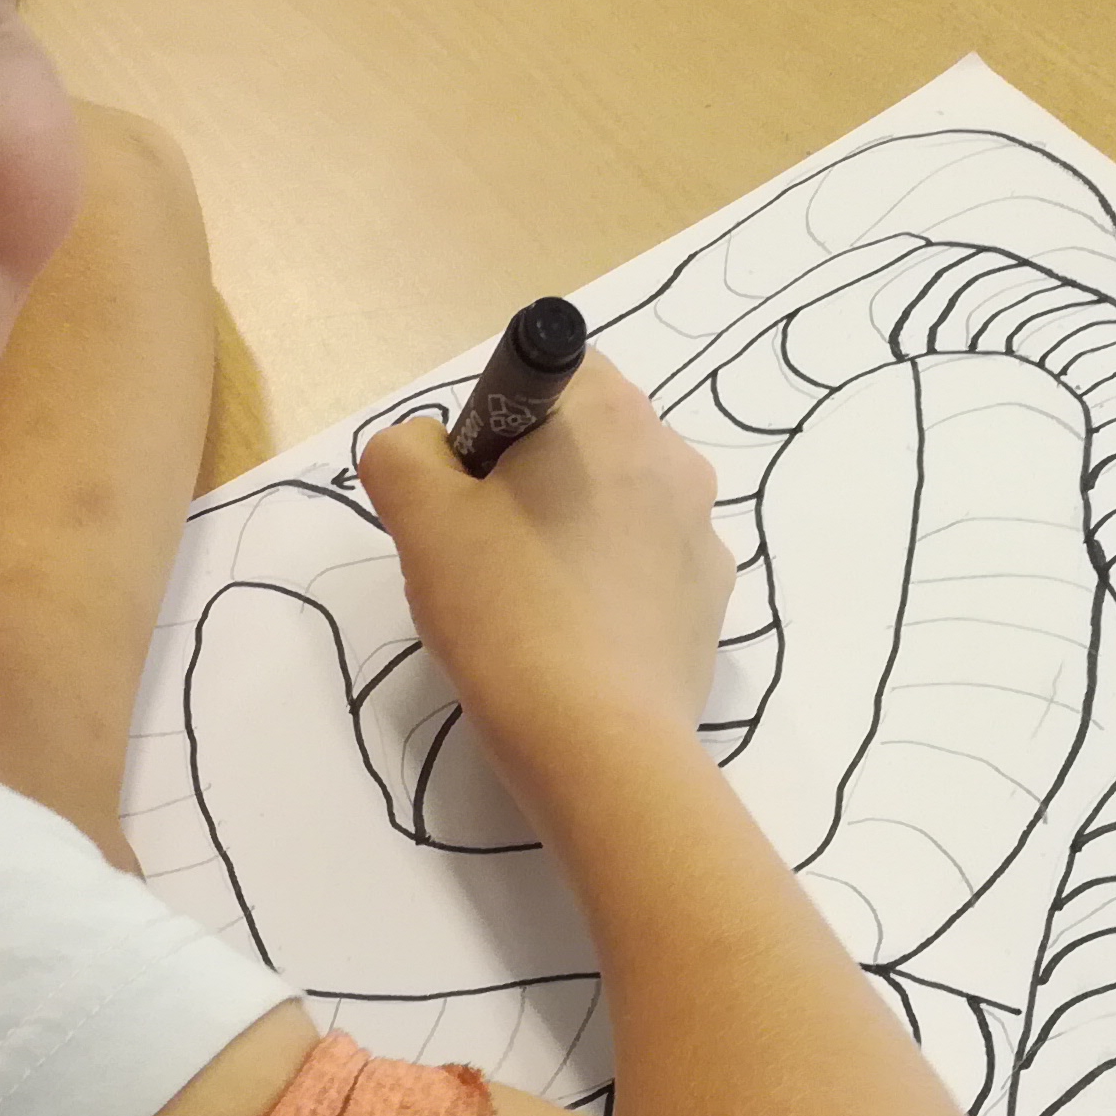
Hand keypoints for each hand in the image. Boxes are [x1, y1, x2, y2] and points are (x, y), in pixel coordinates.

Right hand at [358, 359, 726, 793]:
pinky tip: (573, 640)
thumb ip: (405, 450)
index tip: (473, 490)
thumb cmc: (504, 610)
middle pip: (586, 441)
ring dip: (571, 534)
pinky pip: (646, 569)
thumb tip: (430, 451)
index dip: (498, 421)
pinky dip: (609, 588)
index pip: (552, 371)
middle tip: (484, 554)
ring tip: (527, 606)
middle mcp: (675, 457)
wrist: (595, 744)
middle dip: (533, 481)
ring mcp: (704, 533)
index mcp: (610, 414)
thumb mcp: (418, 513)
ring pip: (616, 507)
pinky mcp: (710, 602)